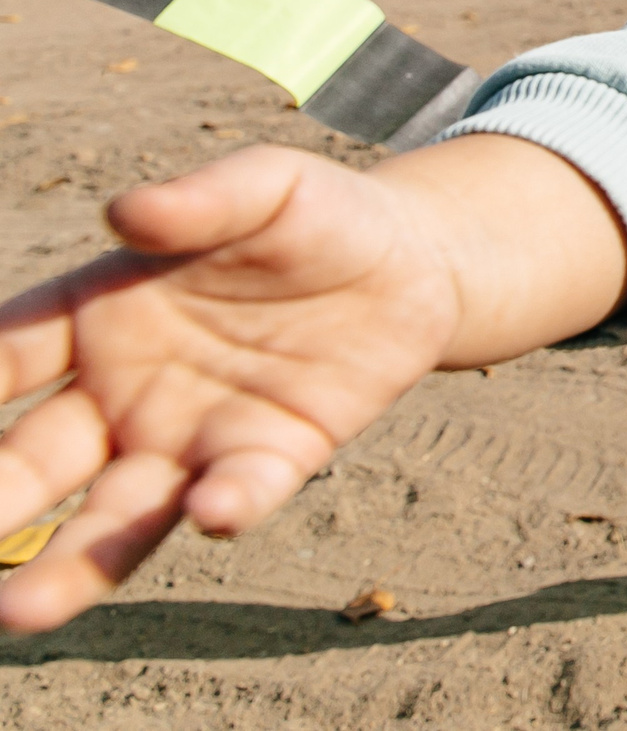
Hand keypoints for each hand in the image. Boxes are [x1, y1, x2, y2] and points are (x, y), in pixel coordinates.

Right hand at [0, 146, 460, 633]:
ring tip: (22, 612)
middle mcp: (125, 392)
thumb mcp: (264, 186)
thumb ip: (200, 201)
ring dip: (72, 561)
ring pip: (116, 513)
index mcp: (96, 313)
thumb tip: (128, 213)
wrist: (413, 261)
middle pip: (38, 458)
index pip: (7, 353)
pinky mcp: (273, 456)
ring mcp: (193, 434)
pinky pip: (240, 489)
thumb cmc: (314, 215)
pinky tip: (212, 509)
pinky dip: (226, 502)